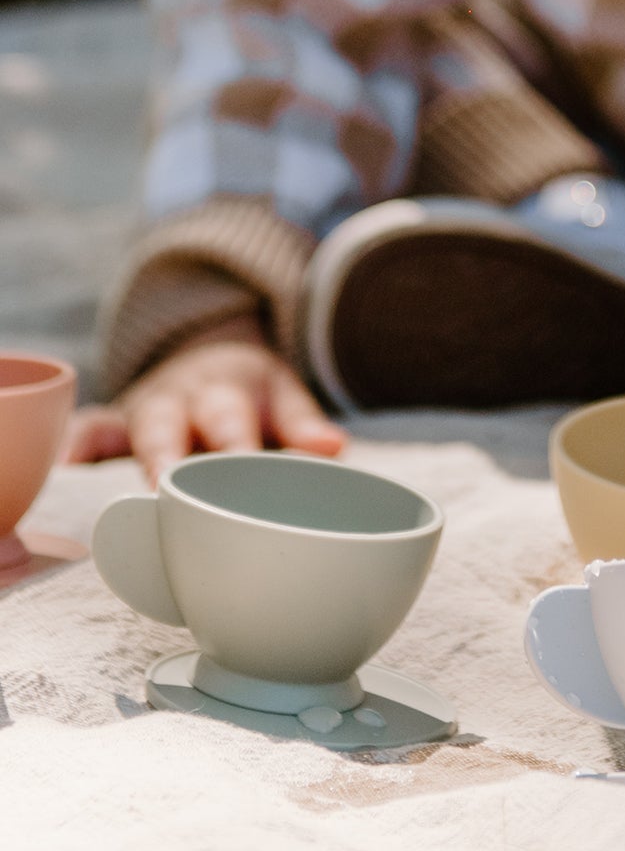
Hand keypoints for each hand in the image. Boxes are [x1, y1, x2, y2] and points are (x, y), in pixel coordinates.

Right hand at [64, 314, 345, 485]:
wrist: (209, 358)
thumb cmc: (248, 394)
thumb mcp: (281, 396)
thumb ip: (302, 423)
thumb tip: (333, 447)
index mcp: (227, 390)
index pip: (232, 420)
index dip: (234, 447)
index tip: (238, 469)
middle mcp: (182, 398)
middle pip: (173, 426)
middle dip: (170, 457)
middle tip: (168, 489)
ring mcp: (145, 411)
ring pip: (133, 431)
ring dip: (129, 458)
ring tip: (125, 492)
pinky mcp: (114, 424)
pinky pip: (91, 431)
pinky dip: (77, 446)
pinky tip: (64, 468)